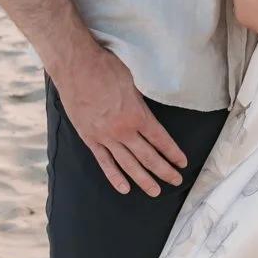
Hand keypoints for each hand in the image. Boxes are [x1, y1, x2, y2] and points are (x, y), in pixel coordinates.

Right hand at [51, 43, 186, 196]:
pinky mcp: (90, 138)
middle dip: (164, 170)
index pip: (160, 140)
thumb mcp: (132, 83)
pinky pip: (104, 162)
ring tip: (155, 191)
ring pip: (128, 164)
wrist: (75, 66)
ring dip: (143, 179)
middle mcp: (123, 130)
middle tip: (176, 181)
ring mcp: (105, 137)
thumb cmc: (105, 68)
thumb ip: (139, 103)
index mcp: (137, 114)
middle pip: (148, 156)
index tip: (182, 162)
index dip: (173, 153)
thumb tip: (144, 113)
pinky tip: (124, 188)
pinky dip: (114, 176)